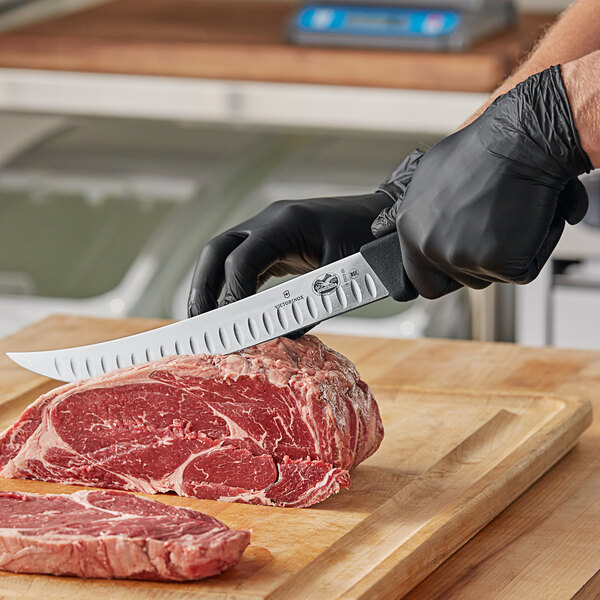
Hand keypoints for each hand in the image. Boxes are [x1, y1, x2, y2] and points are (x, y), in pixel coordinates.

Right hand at [187, 192, 394, 316]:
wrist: (382, 215)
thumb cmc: (370, 236)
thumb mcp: (345, 270)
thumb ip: (316, 303)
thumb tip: (286, 339)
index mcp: (286, 222)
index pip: (242, 258)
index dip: (232, 293)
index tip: (231, 325)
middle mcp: (269, 221)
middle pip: (217, 250)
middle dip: (203, 287)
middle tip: (199, 323)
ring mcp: (268, 230)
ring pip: (222, 254)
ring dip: (209, 286)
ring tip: (205, 320)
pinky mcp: (273, 242)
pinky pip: (241, 261)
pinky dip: (229, 284)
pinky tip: (228, 308)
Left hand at [373, 65, 591, 298]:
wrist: (520, 140)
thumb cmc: (482, 150)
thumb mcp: (427, 176)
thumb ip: (416, 212)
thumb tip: (397, 226)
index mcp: (409, 230)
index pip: (419, 278)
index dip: (442, 275)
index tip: (457, 268)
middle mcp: (429, 246)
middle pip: (458, 279)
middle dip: (478, 263)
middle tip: (493, 231)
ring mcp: (461, 257)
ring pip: (490, 275)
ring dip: (505, 254)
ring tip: (508, 214)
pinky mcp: (497, 262)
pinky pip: (522, 270)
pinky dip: (533, 250)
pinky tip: (528, 218)